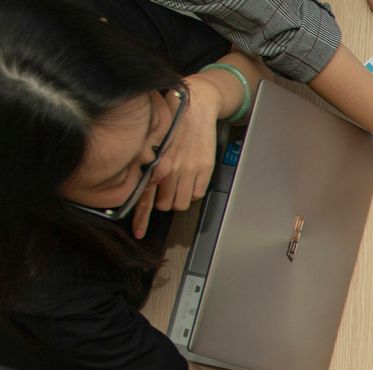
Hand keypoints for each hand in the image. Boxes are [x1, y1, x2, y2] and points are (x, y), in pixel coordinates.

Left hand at [133, 83, 219, 238]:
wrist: (197, 105)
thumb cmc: (170, 119)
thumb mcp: (151, 140)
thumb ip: (146, 164)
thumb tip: (142, 184)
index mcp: (153, 162)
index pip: (144, 198)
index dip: (141, 219)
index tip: (139, 232)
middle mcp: (170, 169)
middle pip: (165, 205)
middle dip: (163, 200)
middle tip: (165, 190)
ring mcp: (189, 170)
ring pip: (181, 203)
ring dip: (179, 198)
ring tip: (179, 184)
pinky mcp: (205, 168)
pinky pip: (197, 194)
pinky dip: (193, 191)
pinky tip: (191, 179)